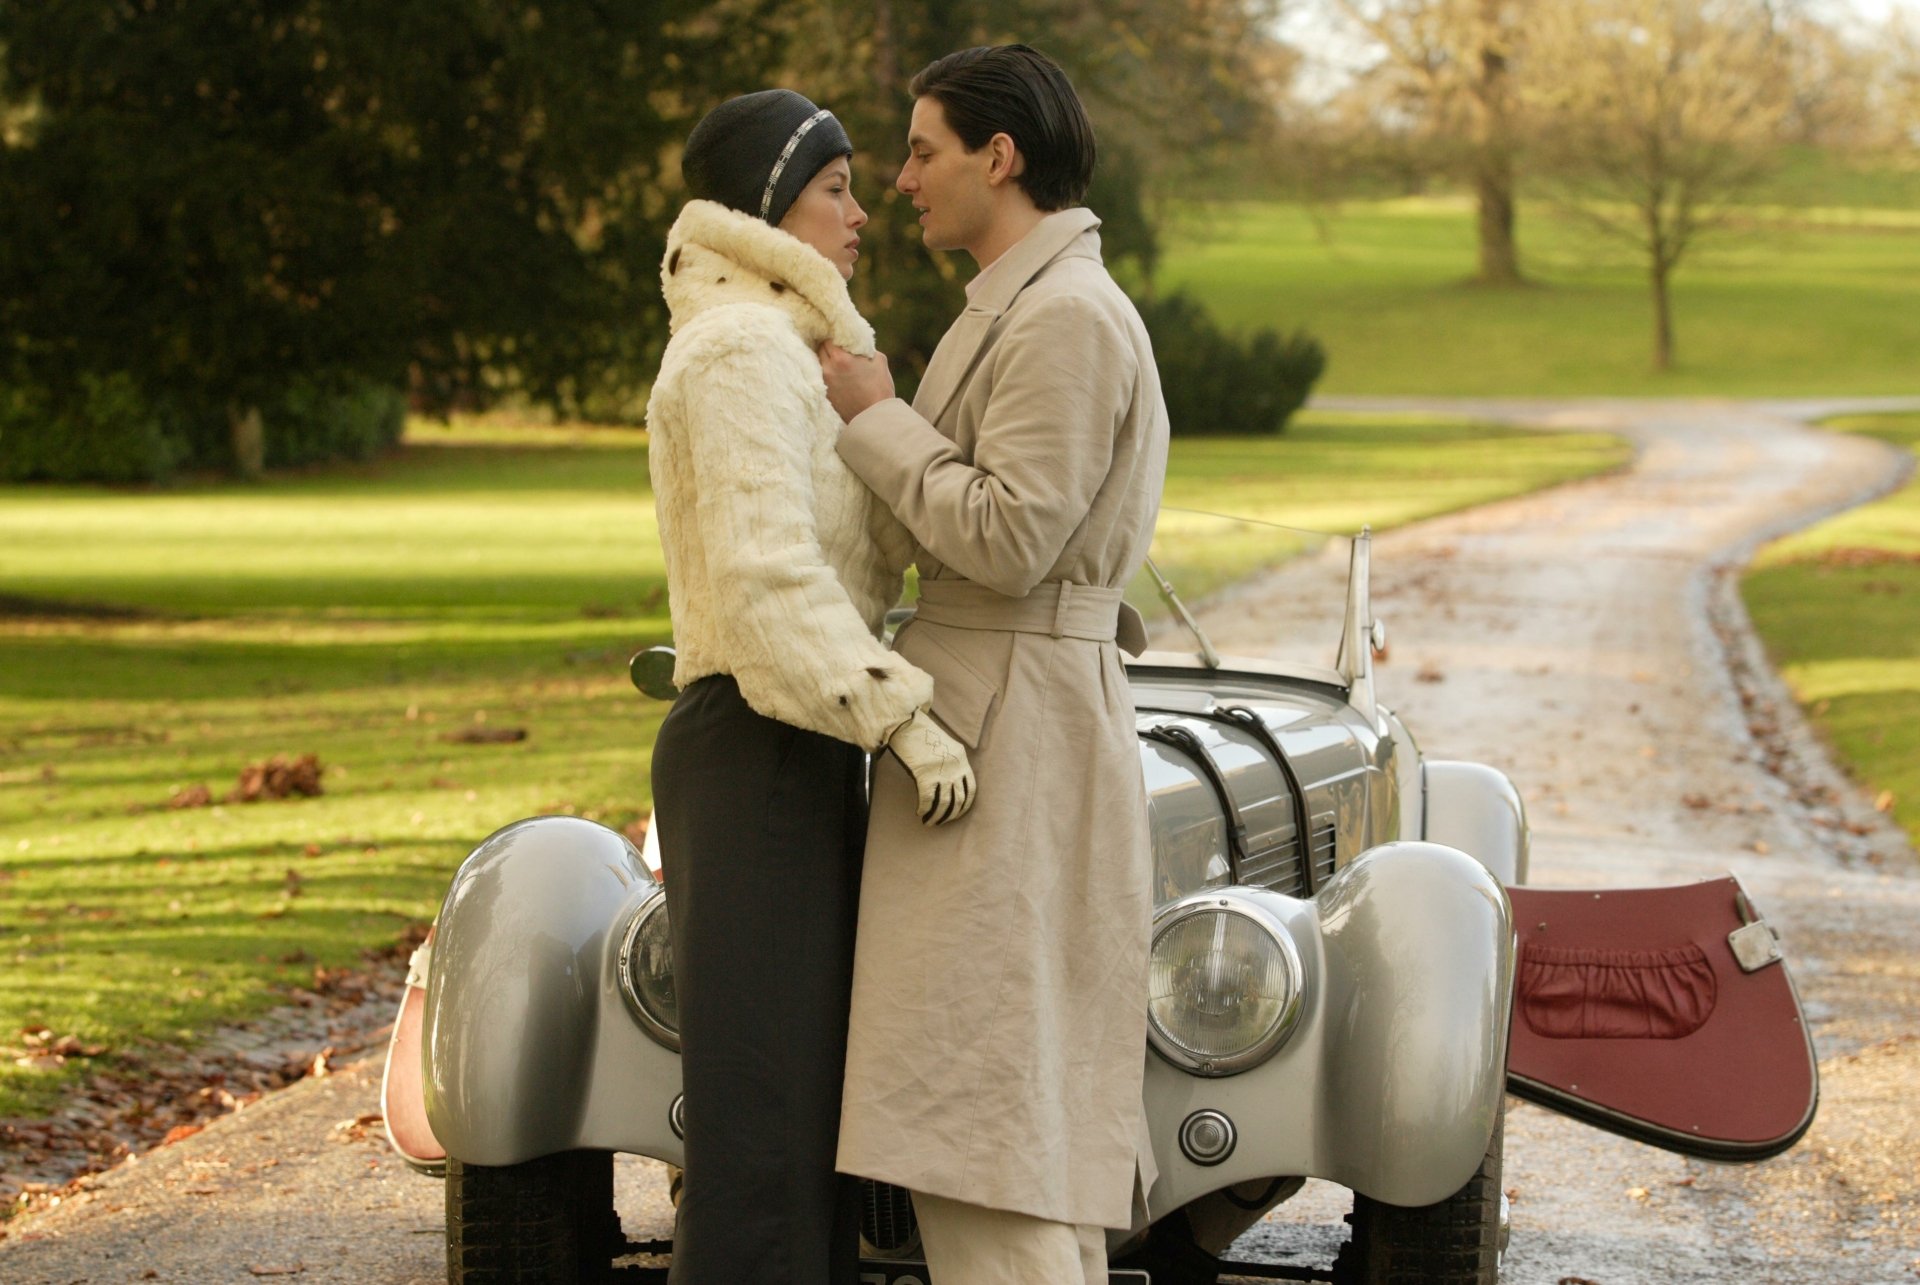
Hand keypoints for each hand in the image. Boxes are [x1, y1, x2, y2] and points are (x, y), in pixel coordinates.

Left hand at [819, 342, 894, 421]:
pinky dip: (828, 374)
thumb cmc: (880, 388)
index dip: (834, 337)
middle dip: (828, 347)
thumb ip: (864, 348)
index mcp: (840, 358)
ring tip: (838, 362)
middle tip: (838, 348)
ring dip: (827, 361)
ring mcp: (824, 383)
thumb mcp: (878, 360)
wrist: (876, 417)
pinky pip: (822, 378)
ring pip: (819, 363)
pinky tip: (838, 376)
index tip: (839, 337)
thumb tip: (856, 344)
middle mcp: (828, 369)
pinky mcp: (825, 394)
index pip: (828, 338)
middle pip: (820, 349)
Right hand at [885, 708, 975, 825]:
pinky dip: (924, 809)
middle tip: (943, 822)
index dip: (965, 804)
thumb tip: (945, 784)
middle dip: (951, 814)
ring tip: (930, 822)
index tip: (958, 813)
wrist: (906, 724)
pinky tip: (920, 813)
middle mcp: (954, 767)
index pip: (970, 788)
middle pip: (958, 799)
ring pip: (943, 803)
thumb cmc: (922, 734)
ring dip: (937, 816)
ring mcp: (941, 772)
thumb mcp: (944, 746)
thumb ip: (949, 762)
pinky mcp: (925, 775)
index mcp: (962, 759)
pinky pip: (927, 800)